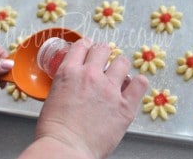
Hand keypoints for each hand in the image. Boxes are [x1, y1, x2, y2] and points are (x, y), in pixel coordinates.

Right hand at [27, 39, 147, 157]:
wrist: (65, 147)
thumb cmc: (55, 129)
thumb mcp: (53, 96)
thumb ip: (67, 84)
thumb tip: (74, 84)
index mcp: (69, 72)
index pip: (81, 46)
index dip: (86, 45)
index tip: (89, 48)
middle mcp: (90, 75)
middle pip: (102, 49)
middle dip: (103, 53)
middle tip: (103, 61)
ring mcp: (109, 89)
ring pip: (122, 62)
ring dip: (120, 66)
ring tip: (118, 74)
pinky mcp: (125, 106)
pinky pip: (139, 84)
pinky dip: (137, 83)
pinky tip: (134, 86)